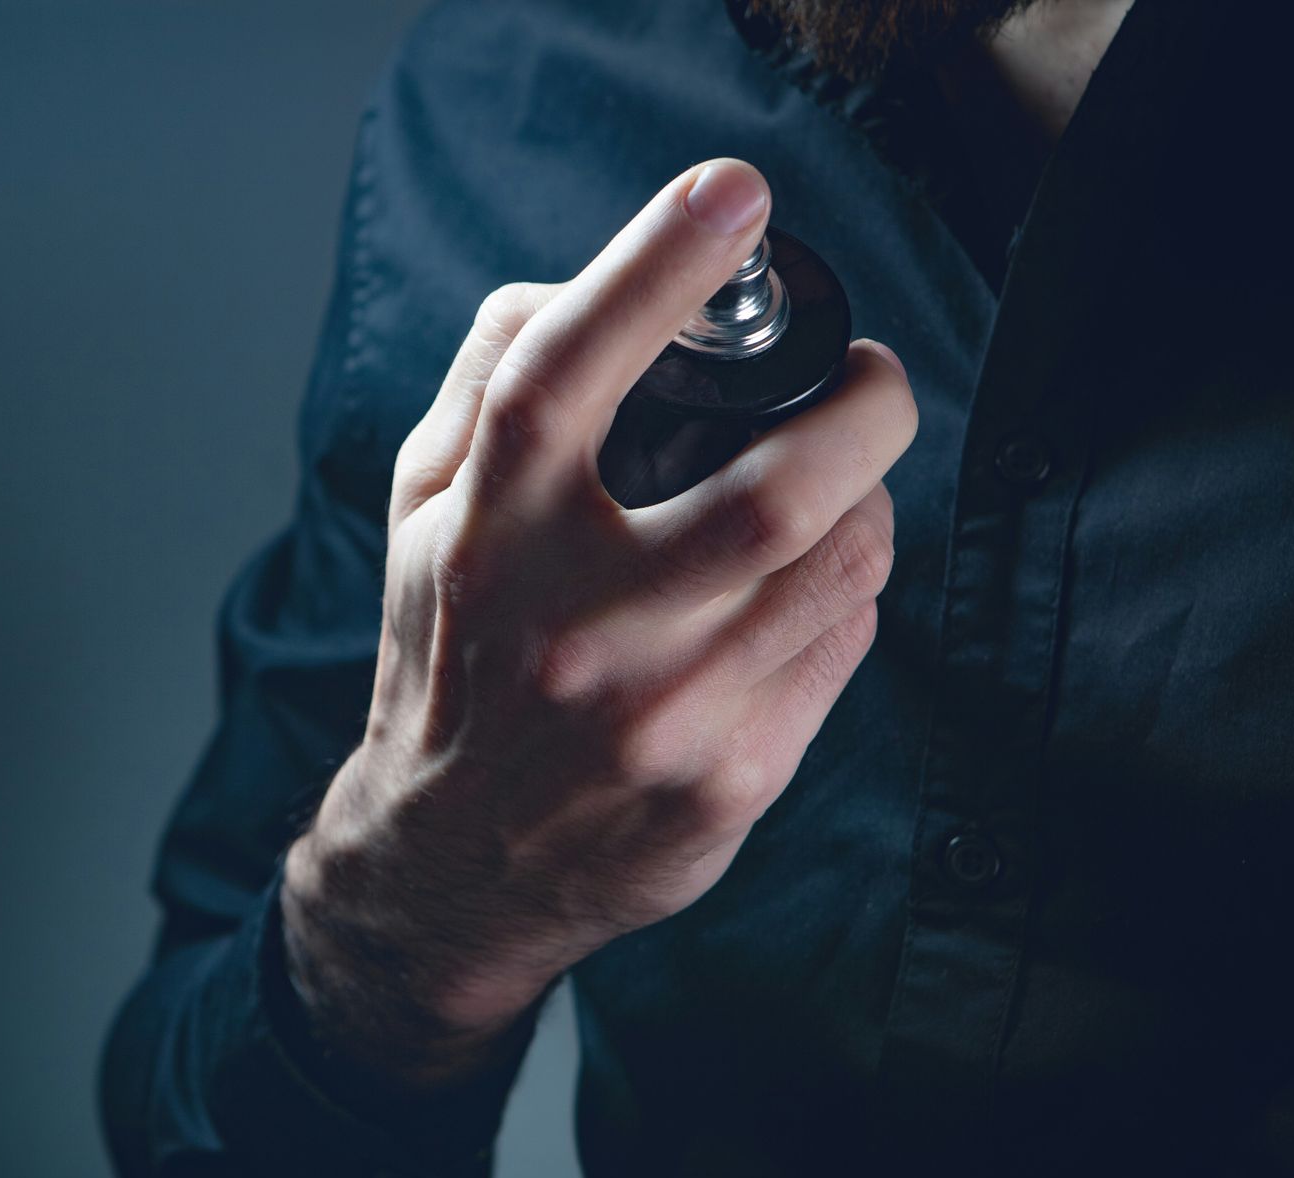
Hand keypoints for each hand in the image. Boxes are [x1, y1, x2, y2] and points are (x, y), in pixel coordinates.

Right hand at [281, 158, 916, 1093]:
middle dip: (864, 409)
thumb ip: (488, 384)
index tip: (733, 196)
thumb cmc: (446, 661)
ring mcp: (657, 720)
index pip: (560, 374)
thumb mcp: (423, 515)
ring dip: (862, 502)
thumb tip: (591, 278)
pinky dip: (843, 593)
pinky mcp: (724, 785)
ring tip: (832, 489)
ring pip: (839, 568)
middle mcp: (571, 630)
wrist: (450, 865)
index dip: (653, 268)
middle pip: (772, 495)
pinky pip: (842, 648)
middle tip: (870, 381)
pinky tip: (797, 594)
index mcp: (484, 538)